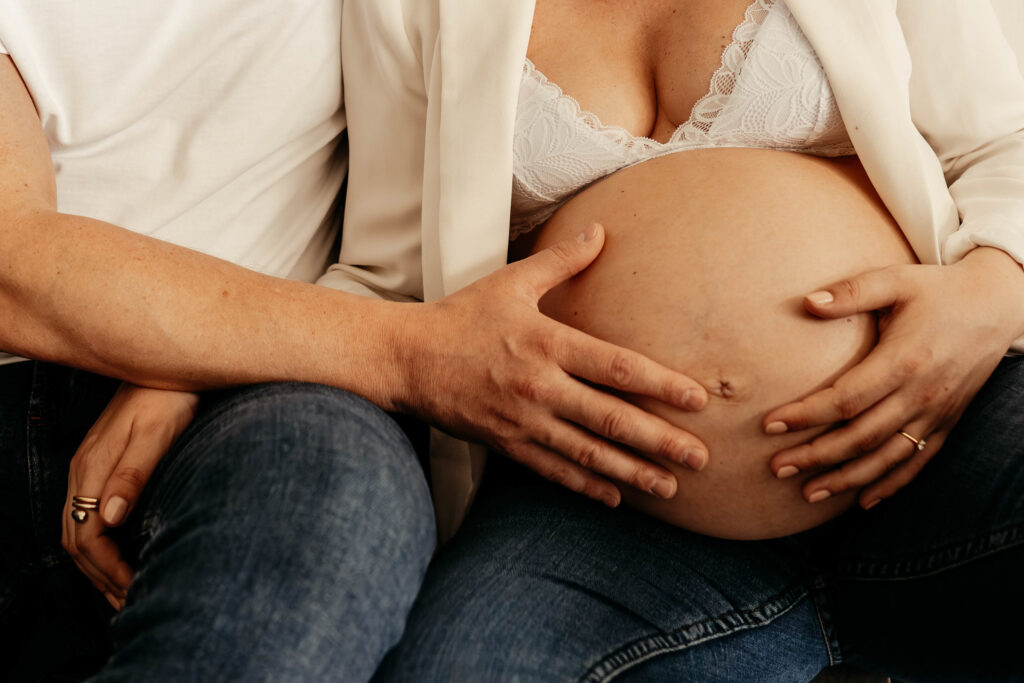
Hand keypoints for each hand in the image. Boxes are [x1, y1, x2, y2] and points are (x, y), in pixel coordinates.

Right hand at [62, 383, 198, 609]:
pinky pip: (87, 515)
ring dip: (97, 564)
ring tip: (122, 590)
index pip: (86, 534)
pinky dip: (100, 544)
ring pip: (78, 529)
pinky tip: (119, 553)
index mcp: (93, 468)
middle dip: (99, 576)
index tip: (132, 587)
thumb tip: (109, 518)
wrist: (166, 366)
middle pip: (75, 539)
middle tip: (128, 602)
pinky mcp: (102, 464)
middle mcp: (84, 470)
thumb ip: (133, 475)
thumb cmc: (167, 396)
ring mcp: (89, 467)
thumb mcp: (157, 434)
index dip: (107, 567)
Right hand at [397, 223, 709, 506]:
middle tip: (700, 458)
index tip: (698, 400)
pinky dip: (586, 486)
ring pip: (588, 453)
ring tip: (670, 488)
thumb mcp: (511, 283)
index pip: (617, 367)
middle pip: (612, 419)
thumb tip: (600, 231)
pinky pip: (553, 471)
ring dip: (632, 473)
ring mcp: (523, 421)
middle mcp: (540, 386)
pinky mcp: (506, 444)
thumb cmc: (460, 317)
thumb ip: (561, 262)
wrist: (406, 358)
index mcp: (547, 343)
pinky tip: (615, 498)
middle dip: (661, 441)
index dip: (662, 385)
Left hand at [764, 248, 1023, 508]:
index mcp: (903, 360)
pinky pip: (918, 463)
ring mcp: (936, 413)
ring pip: (886, 457)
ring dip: (846, 479)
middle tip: (775, 467)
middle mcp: (921, 394)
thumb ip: (852, 292)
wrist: (998, 304)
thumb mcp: (895, 280)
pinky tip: (862, 502)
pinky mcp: (948, 423)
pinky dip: (890, 485)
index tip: (770, 424)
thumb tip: (806, 302)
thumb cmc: (938, 290)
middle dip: (815, 456)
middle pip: (860, 436)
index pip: (845, 399)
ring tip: (807, 493)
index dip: (806, 415)